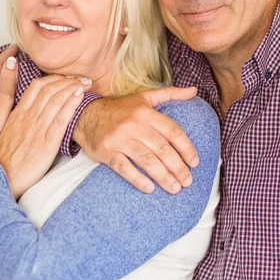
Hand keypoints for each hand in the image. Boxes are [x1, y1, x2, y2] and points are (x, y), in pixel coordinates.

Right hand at [0, 75, 91, 199]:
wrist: (1, 178)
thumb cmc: (4, 160)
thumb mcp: (9, 134)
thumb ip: (20, 121)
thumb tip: (32, 113)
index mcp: (18, 113)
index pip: (37, 87)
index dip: (53, 78)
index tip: (65, 77)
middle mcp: (28, 117)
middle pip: (49, 89)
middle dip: (67, 79)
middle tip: (81, 78)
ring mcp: (38, 128)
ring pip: (56, 99)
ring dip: (73, 87)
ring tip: (86, 83)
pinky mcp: (47, 142)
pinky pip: (61, 117)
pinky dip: (72, 103)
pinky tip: (80, 95)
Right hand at [74, 86, 198, 193]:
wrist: (85, 115)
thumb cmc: (119, 109)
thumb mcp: (144, 97)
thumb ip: (170, 94)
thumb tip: (194, 90)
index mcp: (146, 112)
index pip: (173, 132)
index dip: (187, 148)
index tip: (195, 163)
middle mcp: (134, 125)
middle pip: (162, 149)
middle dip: (178, 168)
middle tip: (188, 181)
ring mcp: (120, 139)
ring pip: (147, 161)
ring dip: (163, 177)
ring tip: (175, 188)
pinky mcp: (107, 152)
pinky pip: (125, 168)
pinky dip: (138, 179)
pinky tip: (150, 189)